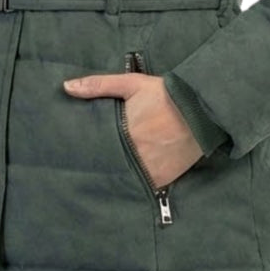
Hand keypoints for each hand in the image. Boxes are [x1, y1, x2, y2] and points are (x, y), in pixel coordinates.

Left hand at [63, 72, 203, 188]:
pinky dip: (138, 183)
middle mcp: (135, 156)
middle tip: (86, 168)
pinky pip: (145, 186)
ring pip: (126, 179)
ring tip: (106, 176)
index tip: (76, 155)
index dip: (87, 154)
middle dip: (101, 166)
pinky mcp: (164, 178)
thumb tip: (66, 86)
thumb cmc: (165, 95)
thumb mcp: (132, 84)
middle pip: (110, 167)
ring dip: (118, 176)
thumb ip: (99, 85)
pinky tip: (129, 181)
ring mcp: (150, 170)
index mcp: (123, 135)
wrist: (203, 109)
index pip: (96, 151)